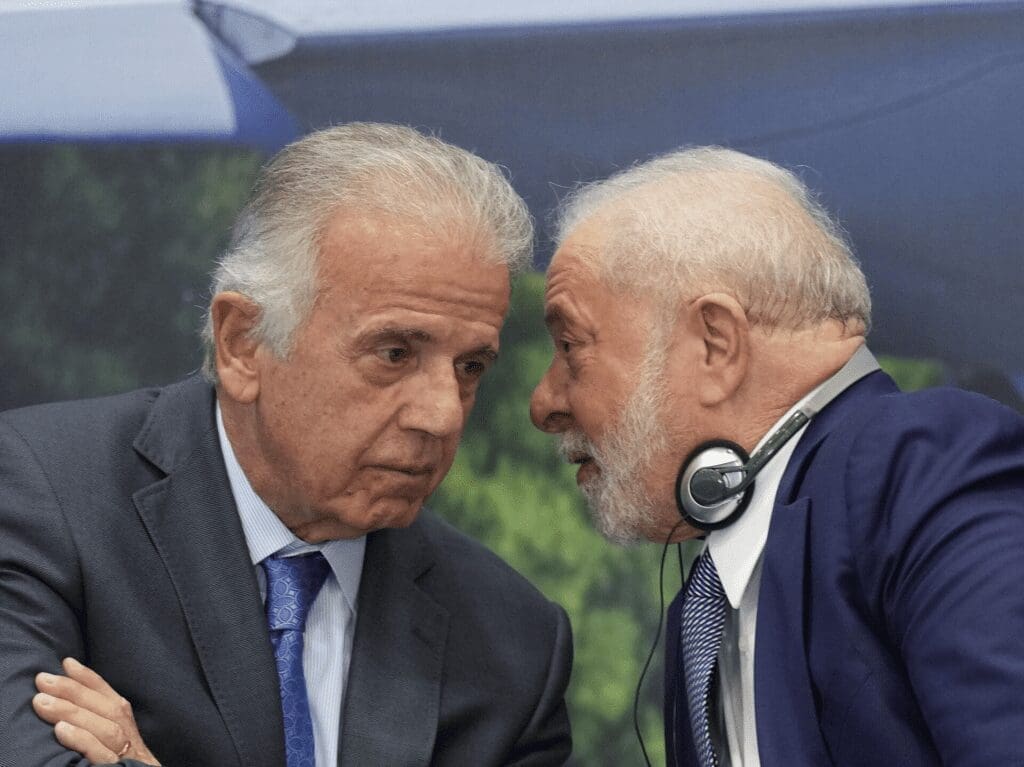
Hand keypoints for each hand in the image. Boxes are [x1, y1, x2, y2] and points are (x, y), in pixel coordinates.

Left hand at [33, 657, 160, 764]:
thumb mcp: (121, 756)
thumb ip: (105, 735)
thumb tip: (72, 714)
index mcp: (134, 737)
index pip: (114, 701)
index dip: (92, 680)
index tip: (67, 663)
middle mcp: (135, 744)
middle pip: (109, 710)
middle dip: (75, 690)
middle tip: (43, 679)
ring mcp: (130, 759)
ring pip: (105, 728)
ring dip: (73, 711)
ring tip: (42, 701)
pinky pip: (102, 755)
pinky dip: (82, 740)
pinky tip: (61, 730)